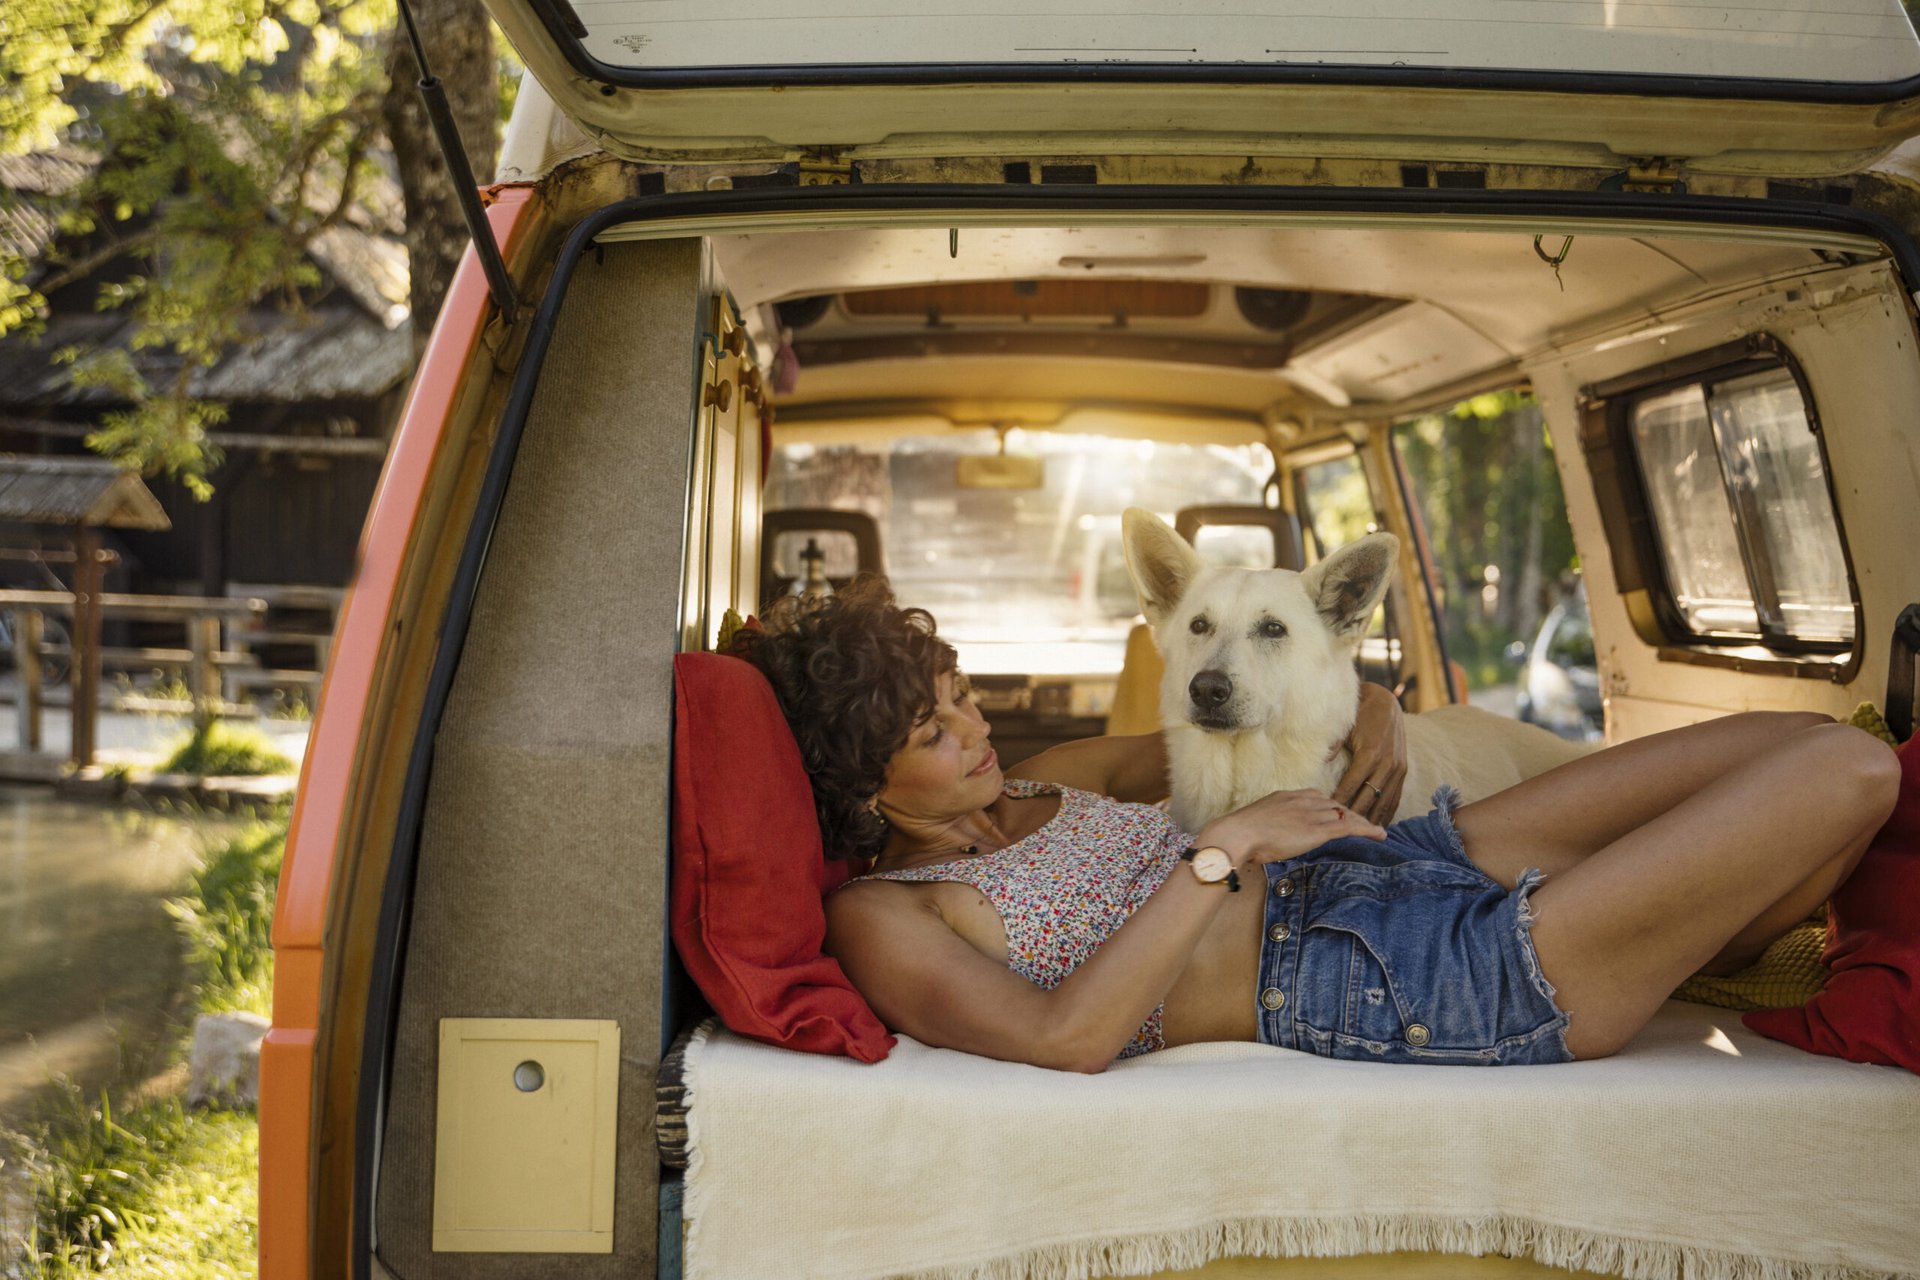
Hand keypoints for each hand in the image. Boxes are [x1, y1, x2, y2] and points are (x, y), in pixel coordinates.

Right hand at [1196, 789, 1386, 867]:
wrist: (1238, 833)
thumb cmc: (1240, 834)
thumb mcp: (1257, 824)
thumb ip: (1269, 826)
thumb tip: (1268, 838)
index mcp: (1287, 797)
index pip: (1318, 798)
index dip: (1331, 808)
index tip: (1338, 815)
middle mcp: (1303, 801)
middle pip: (1335, 805)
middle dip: (1350, 814)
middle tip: (1362, 824)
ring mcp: (1312, 814)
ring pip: (1345, 815)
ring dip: (1362, 822)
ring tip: (1375, 831)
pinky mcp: (1318, 829)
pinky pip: (1348, 828)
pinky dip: (1366, 830)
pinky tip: (1379, 835)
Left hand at [1332, 682, 1406, 821]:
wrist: (1385, 700)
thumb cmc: (1359, 713)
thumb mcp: (1345, 726)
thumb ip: (1333, 745)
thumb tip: (1320, 762)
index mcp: (1369, 754)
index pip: (1351, 787)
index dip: (1339, 803)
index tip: (1326, 817)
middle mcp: (1386, 764)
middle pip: (1368, 799)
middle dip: (1354, 817)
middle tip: (1340, 833)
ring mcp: (1397, 768)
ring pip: (1385, 802)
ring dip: (1373, 819)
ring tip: (1361, 836)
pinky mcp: (1403, 769)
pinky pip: (1396, 796)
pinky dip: (1388, 811)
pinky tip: (1380, 824)